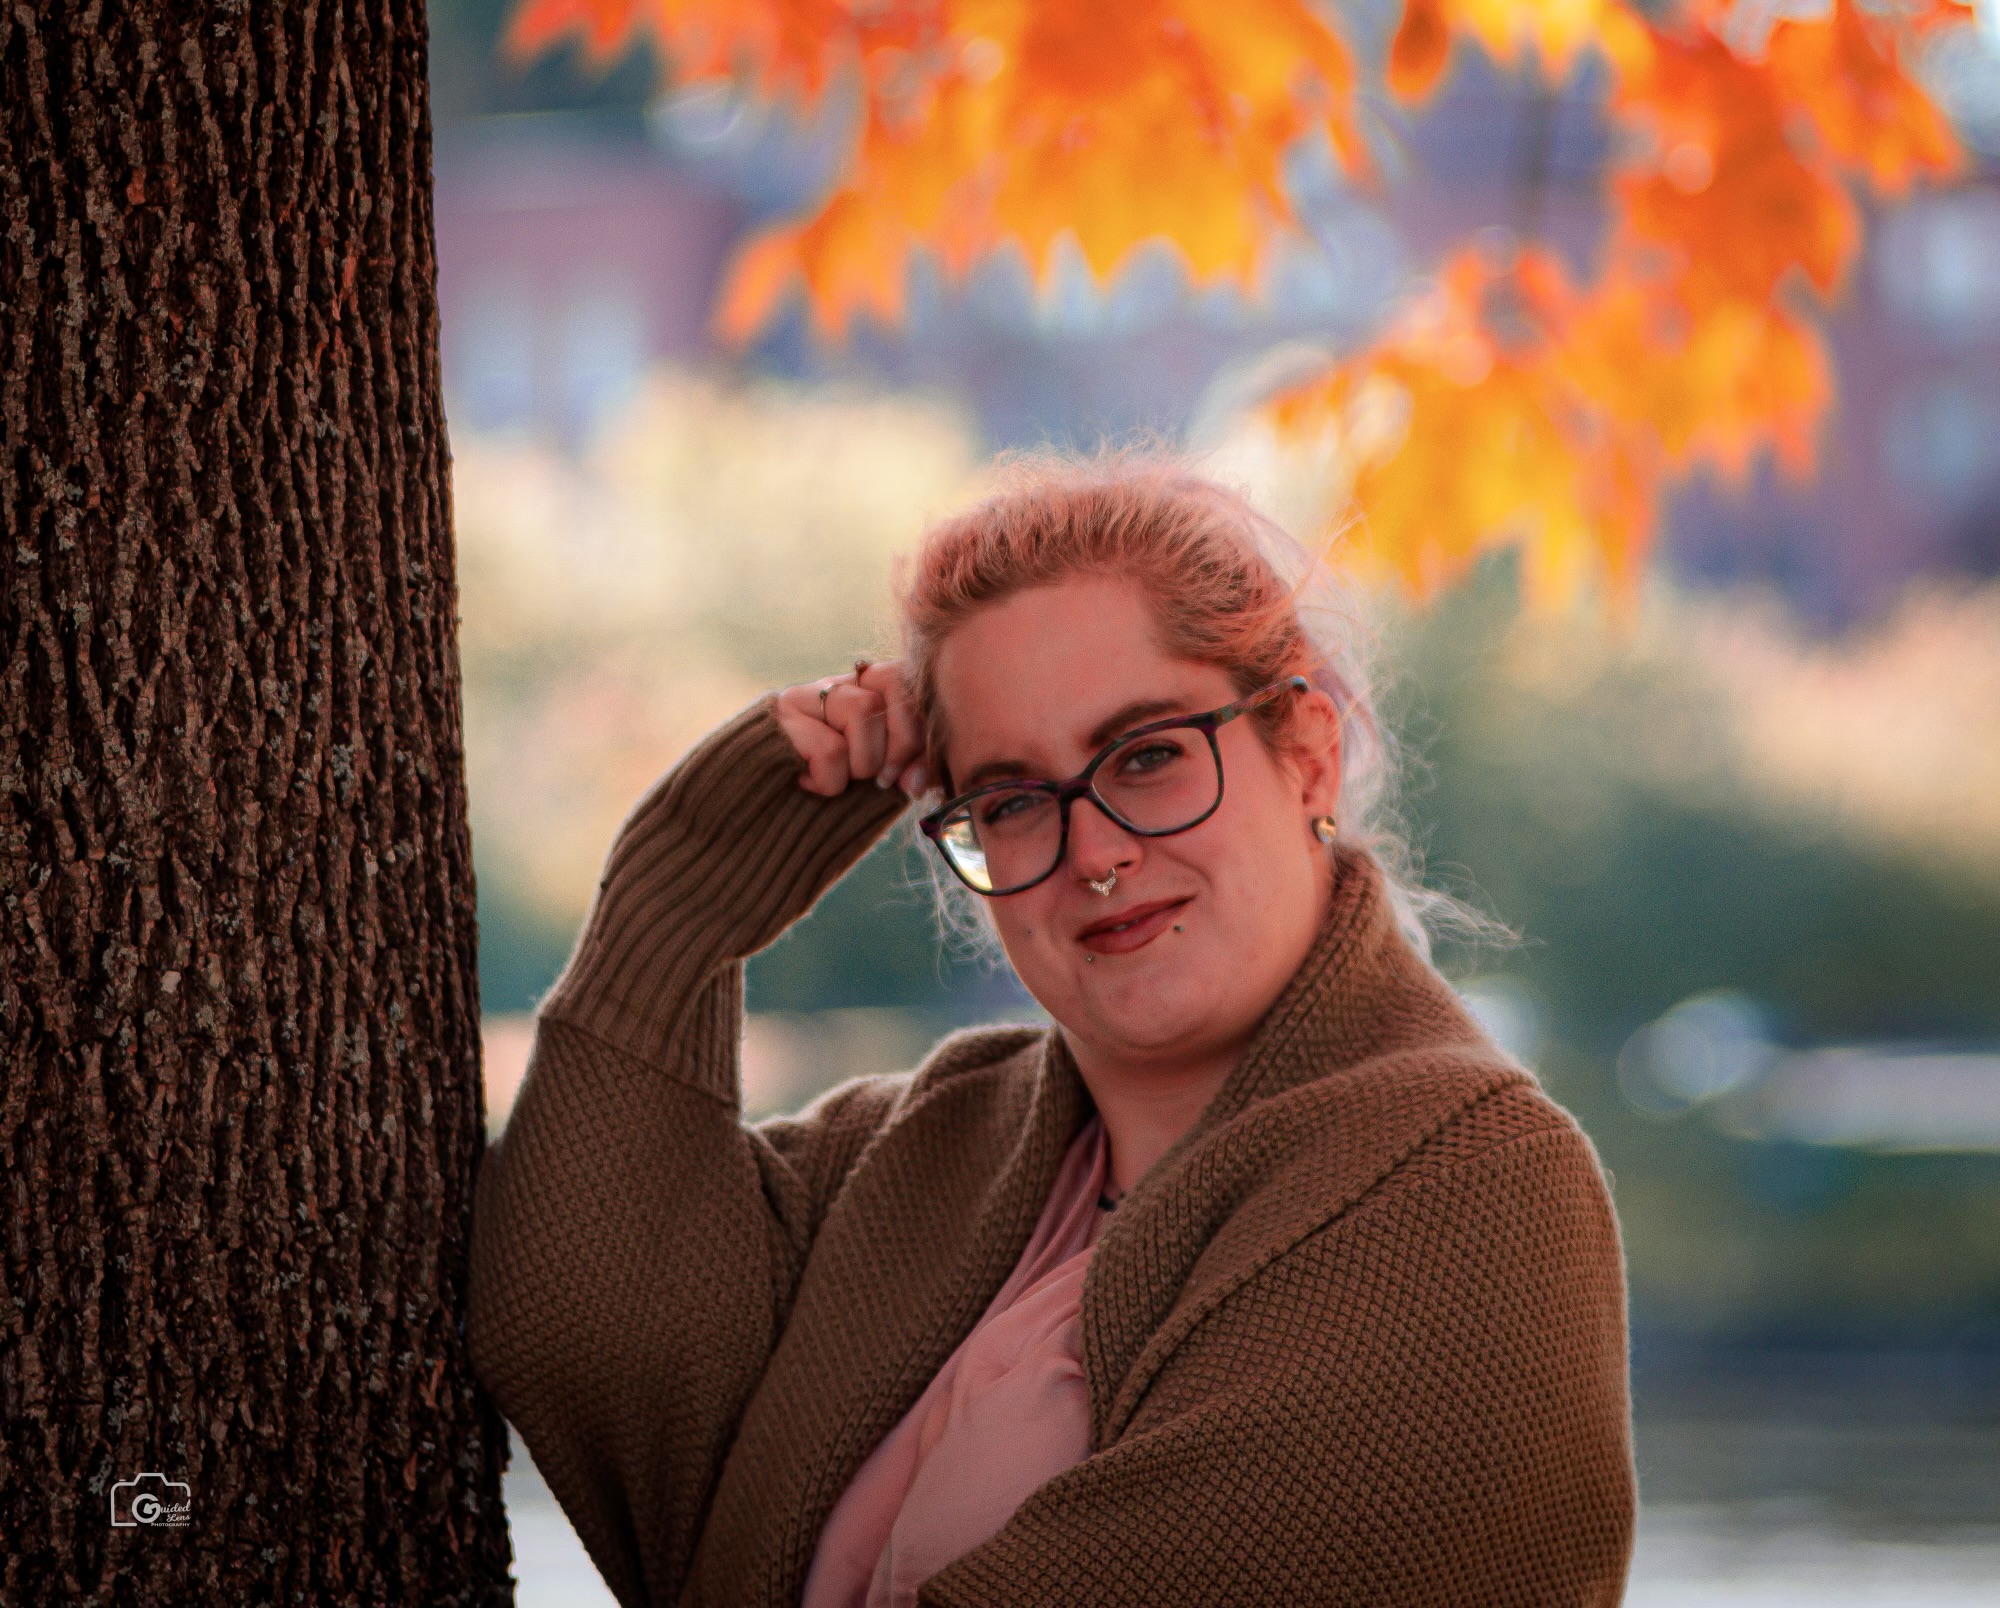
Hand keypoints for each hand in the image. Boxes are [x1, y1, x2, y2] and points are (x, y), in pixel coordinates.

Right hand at [775, 660, 930, 798]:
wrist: (751, 804)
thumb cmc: (823, 792)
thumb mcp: (875, 777)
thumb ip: (904, 769)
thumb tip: (918, 781)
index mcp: (862, 692)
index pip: (902, 679)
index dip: (915, 727)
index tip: (911, 775)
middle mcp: (834, 685)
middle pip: (889, 689)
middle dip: (898, 746)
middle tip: (881, 782)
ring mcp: (804, 697)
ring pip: (863, 711)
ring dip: (861, 764)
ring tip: (837, 779)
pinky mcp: (780, 718)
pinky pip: (831, 749)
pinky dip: (829, 782)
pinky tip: (808, 784)